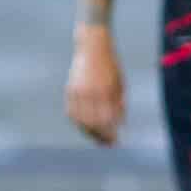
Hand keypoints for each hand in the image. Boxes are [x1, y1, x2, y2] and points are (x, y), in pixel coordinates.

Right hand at [63, 27, 125, 143]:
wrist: (92, 46)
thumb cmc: (111, 65)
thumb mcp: (120, 83)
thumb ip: (120, 103)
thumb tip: (120, 124)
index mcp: (106, 90)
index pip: (108, 120)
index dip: (111, 133)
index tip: (116, 142)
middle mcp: (91, 92)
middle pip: (93, 123)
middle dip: (100, 136)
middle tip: (107, 144)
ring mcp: (78, 91)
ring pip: (80, 120)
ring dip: (88, 132)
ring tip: (96, 138)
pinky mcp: (70, 90)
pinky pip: (71, 112)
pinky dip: (77, 122)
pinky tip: (84, 127)